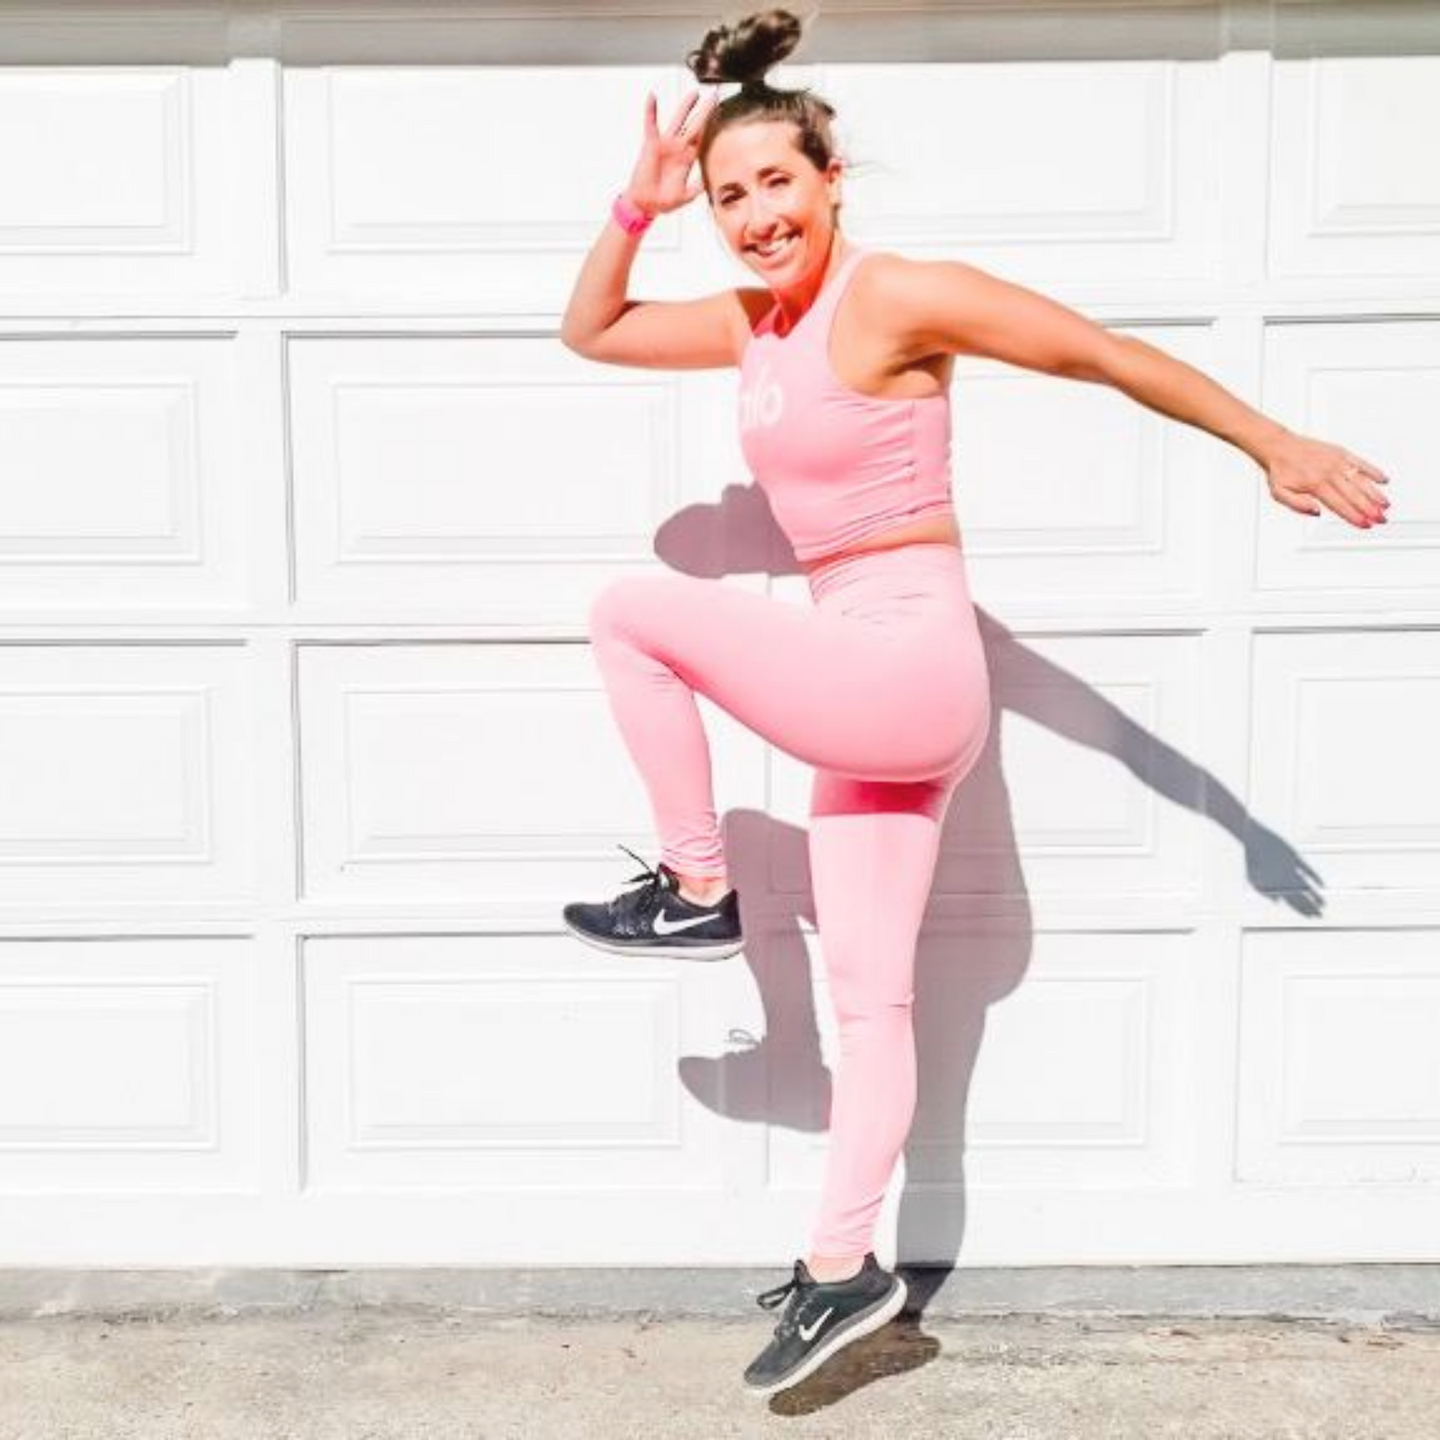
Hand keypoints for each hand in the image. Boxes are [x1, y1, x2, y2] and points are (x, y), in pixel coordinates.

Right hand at [623, 89, 717, 217]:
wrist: (645, 205)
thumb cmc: (663, 202)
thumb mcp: (686, 196)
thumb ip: (698, 188)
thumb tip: (712, 182)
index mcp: (688, 159)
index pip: (704, 139)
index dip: (713, 128)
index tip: (723, 115)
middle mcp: (679, 148)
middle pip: (695, 125)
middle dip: (705, 111)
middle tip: (716, 96)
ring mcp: (665, 145)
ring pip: (678, 120)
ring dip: (686, 106)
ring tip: (695, 93)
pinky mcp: (651, 144)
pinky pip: (650, 124)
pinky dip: (650, 110)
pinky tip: (653, 96)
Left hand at [1262, 432, 1390, 528]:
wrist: (1278, 446)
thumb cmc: (1280, 470)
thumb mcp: (1279, 493)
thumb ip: (1297, 505)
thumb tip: (1317, 512)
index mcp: (1315, 484)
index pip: (1339, 505)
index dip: (1354, 516)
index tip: (1365, 524)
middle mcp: (1328, 472)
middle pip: (1354, 495)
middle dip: (1370, 509)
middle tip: (1381, 519)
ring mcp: (1336, 461)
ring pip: (1361, 480)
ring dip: (1375, 494)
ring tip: (1385, 505)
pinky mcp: (1340, 452)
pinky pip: (1360, 462)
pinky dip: (1373, 471)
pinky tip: (1383, 480)